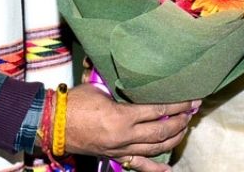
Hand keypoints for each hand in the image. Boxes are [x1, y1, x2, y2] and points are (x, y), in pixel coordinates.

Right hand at [64, 83, 198, 170]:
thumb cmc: (73, 102)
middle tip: (191, 113)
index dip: (177, 105)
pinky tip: (168, 169)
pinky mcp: (113, 156)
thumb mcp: (99, 89)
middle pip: (161, 131)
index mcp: (121, 117)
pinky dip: (155, 169)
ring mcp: (119, 149)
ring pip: (154, 149)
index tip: (190, 100)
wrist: (52, 124)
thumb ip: (120, 89)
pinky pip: (137, 166)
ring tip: (184, 129)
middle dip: (180, 122)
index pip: (158, 111)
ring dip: (172, 139)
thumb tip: (136, 79)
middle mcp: (123, 136)